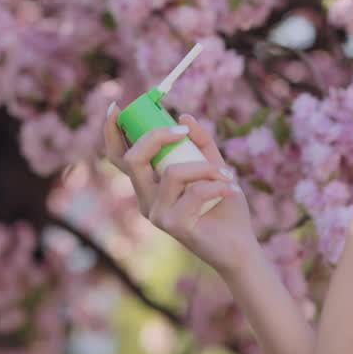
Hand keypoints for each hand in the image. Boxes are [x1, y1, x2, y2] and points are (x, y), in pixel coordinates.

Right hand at [103, 104, 257, 275]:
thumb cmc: (224, 207)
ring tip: (227, 175)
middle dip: (156, 136)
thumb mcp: (214, 167)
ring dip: (205, 168)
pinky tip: (232, 191)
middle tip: (183, 132)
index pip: (120, 158)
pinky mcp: (174, 226)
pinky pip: (195, 192)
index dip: (112, 133)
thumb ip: (201, 143)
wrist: (240, 245)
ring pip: (173, 173)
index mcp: (149, 185)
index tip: (116, 107)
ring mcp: (157, 215)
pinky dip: (218, 185)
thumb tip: (184, 117)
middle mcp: (146, 200)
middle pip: (133, 160)